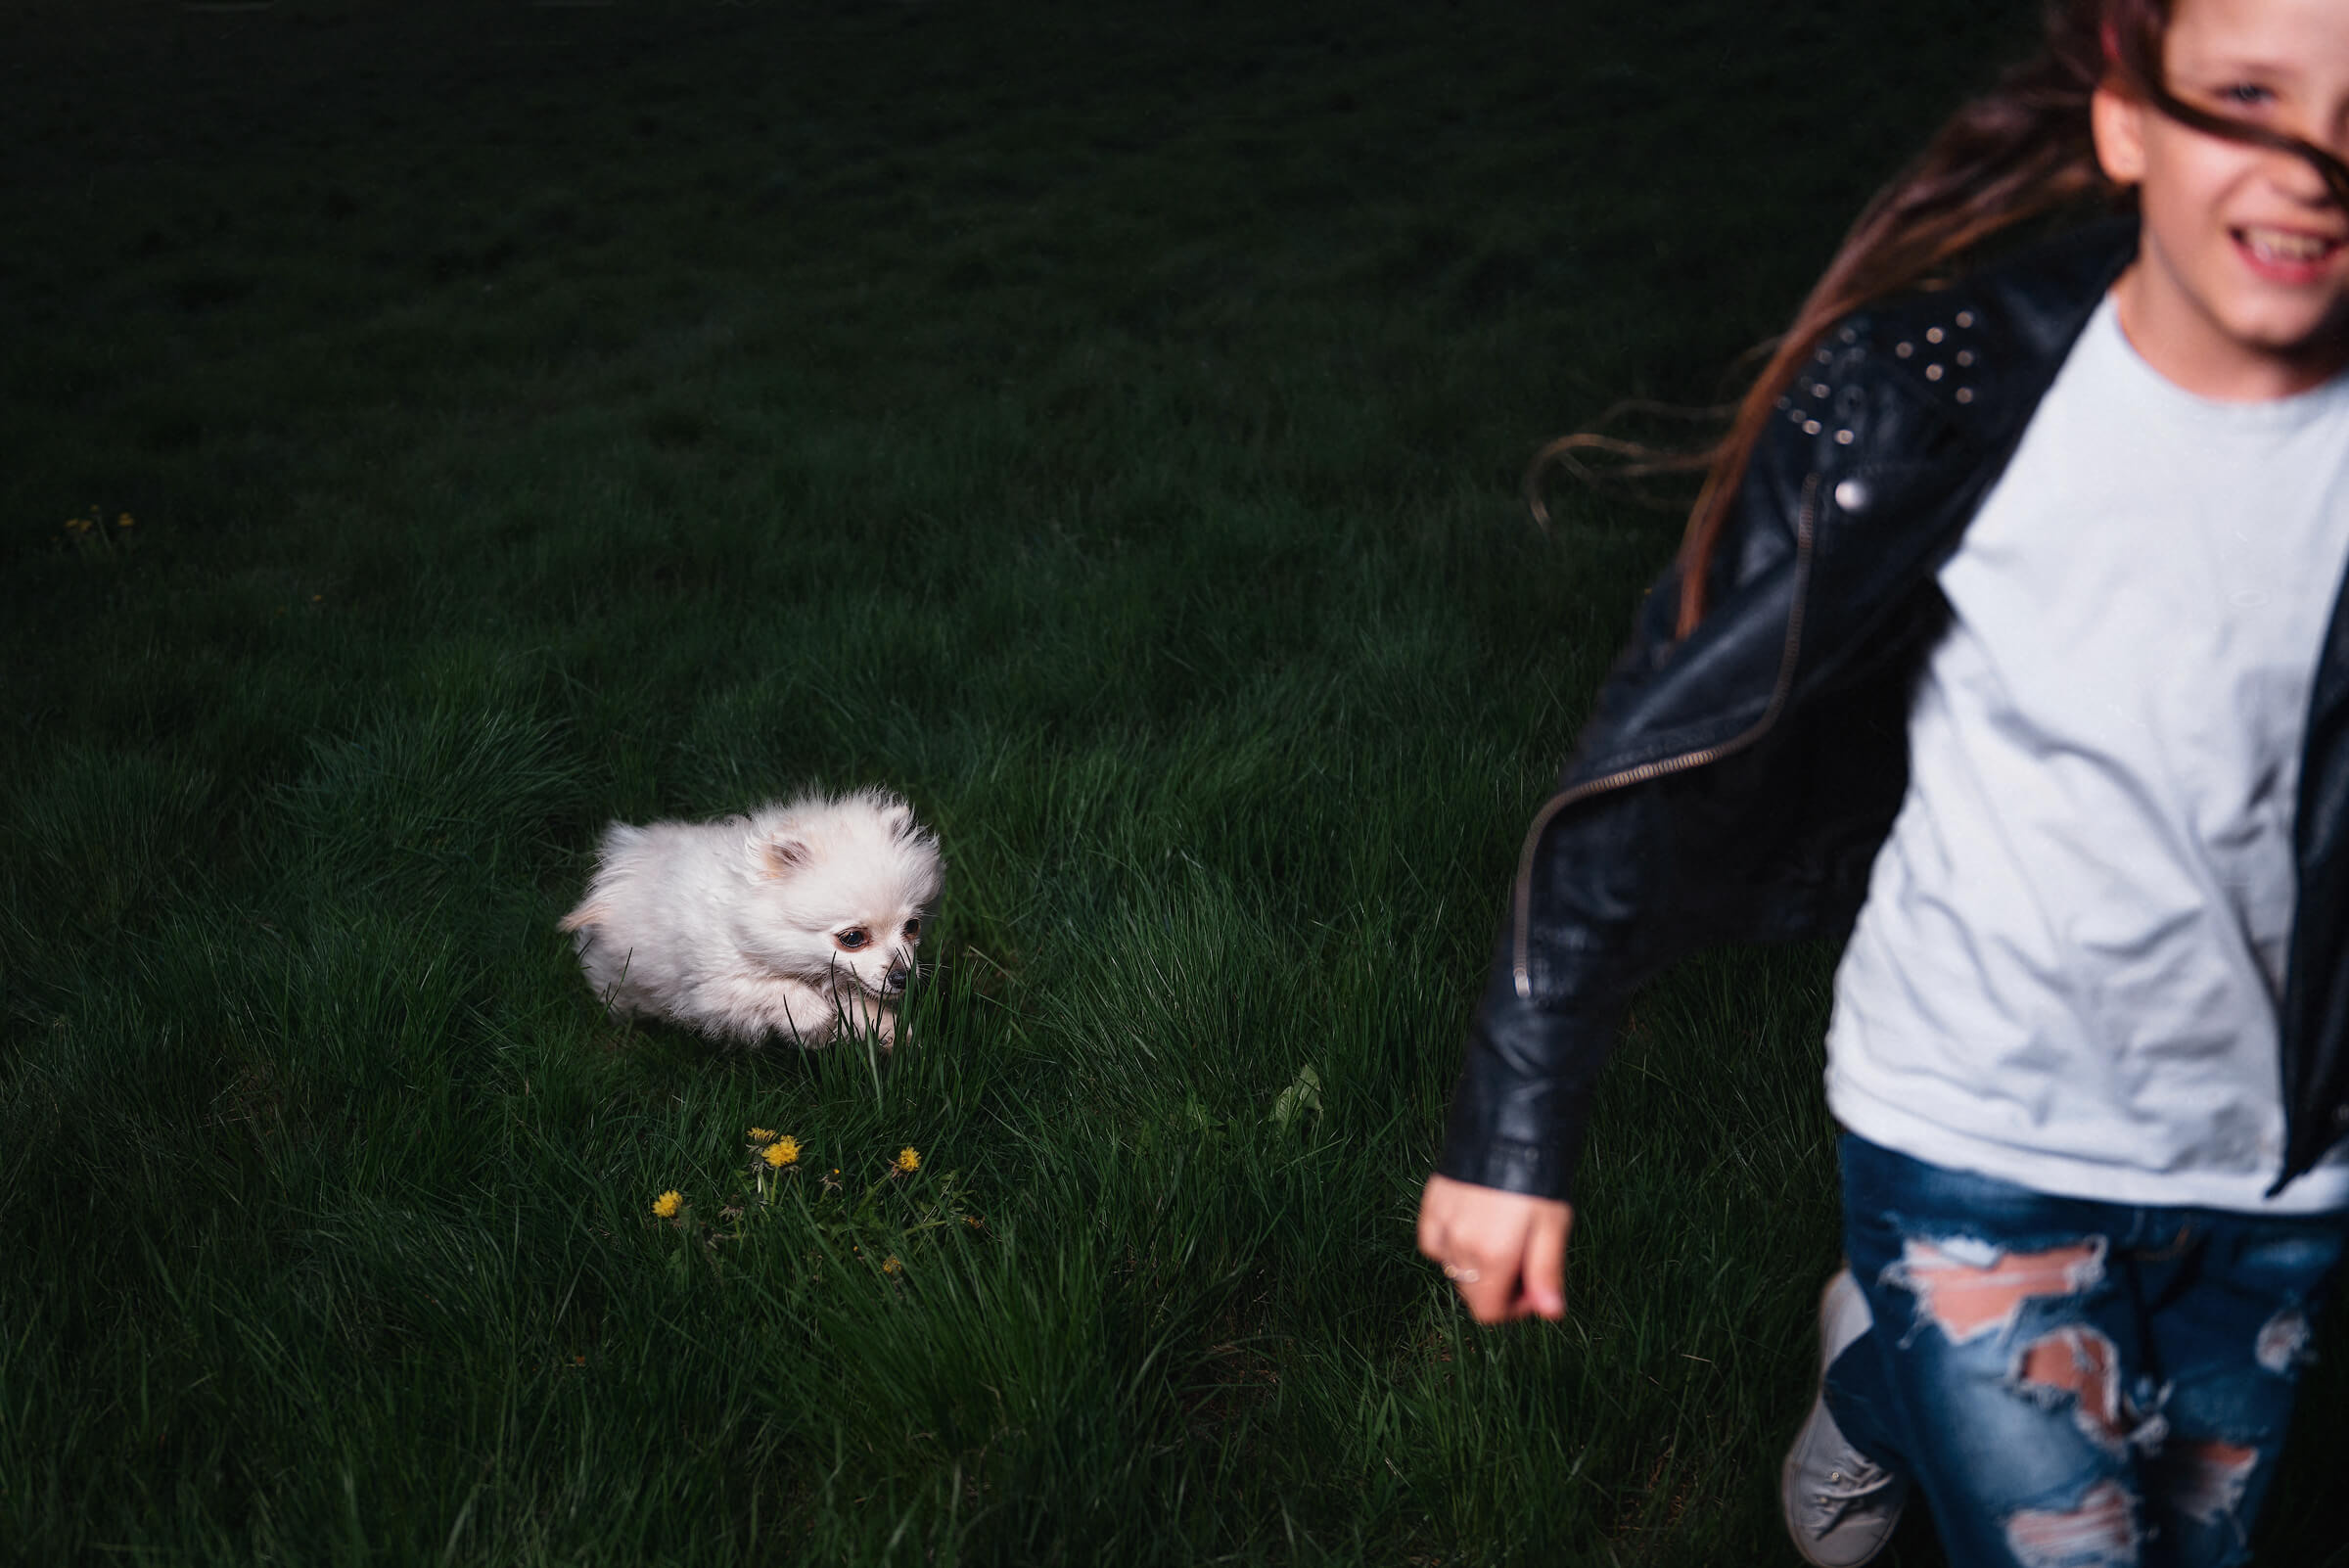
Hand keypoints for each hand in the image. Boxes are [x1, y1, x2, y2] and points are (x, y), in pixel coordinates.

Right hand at [1416, 1173, 1571, 1322]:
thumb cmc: (1536, 1176)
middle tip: (1522, 1258)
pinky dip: (1450, 1246)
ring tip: (1500, 1237)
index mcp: (1493, 1256)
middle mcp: (1461, 1245)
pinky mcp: (1431, 1206)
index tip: (1532, 1286)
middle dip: (1498, 1286)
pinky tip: (1471, 1230)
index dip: (1514, 1308)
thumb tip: (1551, 1313)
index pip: (1489, 1312)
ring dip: (1476, 1267)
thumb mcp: (1553, 1225)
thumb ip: (1546, 1273)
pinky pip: (1433, 1244)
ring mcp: (1442, 1225)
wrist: (1507, 1126)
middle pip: (1472, 1294)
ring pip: (1453, 1270)